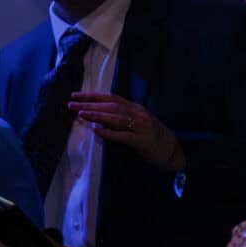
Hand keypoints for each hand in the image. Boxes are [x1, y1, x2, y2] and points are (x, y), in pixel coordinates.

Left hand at [68, 93, 184, 171]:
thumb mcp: (139, 122)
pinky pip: (124, 136)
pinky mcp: (143, 141)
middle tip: (71, 104)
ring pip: (116, 118)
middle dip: (89, 105)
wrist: (173, 151)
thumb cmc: (154, 137)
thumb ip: (123, 117)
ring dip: (97, 116)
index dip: (92, 96)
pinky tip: (97, 131)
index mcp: (136, 108)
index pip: (111, 98)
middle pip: (111, 106)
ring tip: (80, 114)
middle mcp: (139, 114)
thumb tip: (99, 115)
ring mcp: (142, 127)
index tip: (75, 95)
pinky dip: (110, 133)